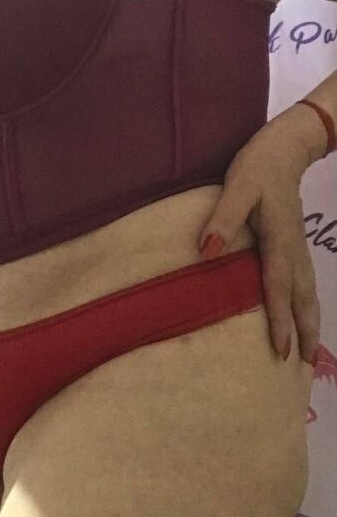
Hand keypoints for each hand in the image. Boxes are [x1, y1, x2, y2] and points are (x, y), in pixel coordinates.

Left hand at [197, 112, 319, 365]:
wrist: (283, 149)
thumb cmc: (257, 168)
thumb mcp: (237, 187)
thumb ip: (222, 219)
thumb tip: (206, 252)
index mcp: (278, 241)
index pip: (278, 288)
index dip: (280, 321)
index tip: (282, 351)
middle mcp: (294, 250)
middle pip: (303, 299)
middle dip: (305, 333)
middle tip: (305, 367)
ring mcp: (299, 249)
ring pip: (309, 294)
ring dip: (310, 324)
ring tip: (310, 355)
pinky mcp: (296, 247)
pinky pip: (305, 285)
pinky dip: (307, 307)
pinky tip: (303, 319)